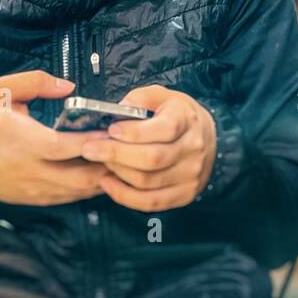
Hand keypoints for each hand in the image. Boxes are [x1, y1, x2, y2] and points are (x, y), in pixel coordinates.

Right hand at [0, 71, 108, 205]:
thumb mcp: (0, 91)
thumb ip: (36, 81)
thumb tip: (69, 87)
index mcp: (26, 143)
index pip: (69, 147)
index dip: (96, 141)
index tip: (116, 130)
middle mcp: (33, 171)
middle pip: (82, 177)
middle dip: (108, 165)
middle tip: (127, 150)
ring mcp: (35, 189)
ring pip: (80, 192)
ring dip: (102, 178)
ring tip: (120, 161)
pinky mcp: (35, 199)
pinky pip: (69, 198)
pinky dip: (88, 188)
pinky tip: (100, 172)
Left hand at [79, 85, 216, 211]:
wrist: (206, 138)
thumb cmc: (177, 115)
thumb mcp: (162, 96)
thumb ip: (140, 98)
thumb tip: (117, 110)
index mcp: (187, 119)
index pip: (165, 129)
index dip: (134, 132)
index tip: (110, 129)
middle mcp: (193, 148)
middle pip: (152, 158)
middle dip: (116, 154)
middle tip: (91, 149)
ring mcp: (190, 174)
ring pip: (148, 182)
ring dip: (118, 173)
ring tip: (100, 162)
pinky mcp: (184, 194)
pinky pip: (151, 202)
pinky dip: (124, 196)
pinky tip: (108, 183)